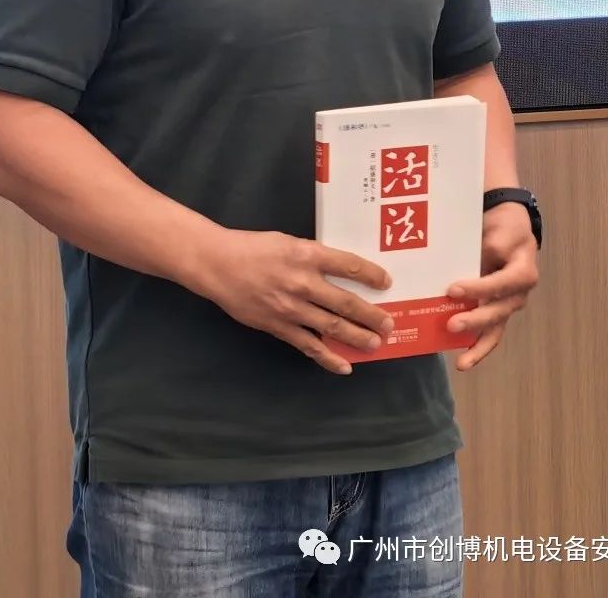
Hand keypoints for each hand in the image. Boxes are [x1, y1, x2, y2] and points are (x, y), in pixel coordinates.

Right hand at [190, 228, 394, 374]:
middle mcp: (303, 282)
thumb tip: (337, 272)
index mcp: (306, 254)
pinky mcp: (279, 326)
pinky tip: (344, 365)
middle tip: (389, 325)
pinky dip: (328, 357)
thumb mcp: (287, 242)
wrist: (218, 265)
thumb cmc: (253, 248)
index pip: (348, 264)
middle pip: (346, 302)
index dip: (371, 275)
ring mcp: (291, 308)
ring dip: (357, 337)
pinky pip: (309, 345)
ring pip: (332, 327)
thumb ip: (311, 257)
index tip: (386, 282)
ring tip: (375, 344)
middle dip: (371, 315)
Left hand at [445, 203, 538, 371]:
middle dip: (475, 321)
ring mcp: (507, 305)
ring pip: (495, 330)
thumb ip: (486, 251)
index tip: (453, 290)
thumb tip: (465, 271)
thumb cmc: (505, 229)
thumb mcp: (498, 233)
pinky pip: (489, 331)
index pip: (501, 284)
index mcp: (523, 274)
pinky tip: (461, 359)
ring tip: (462, 363)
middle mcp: (518, 294)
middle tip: (451, 325)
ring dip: (477, 345)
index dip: (478, 289)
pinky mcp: (495, 309)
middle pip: (498, 312)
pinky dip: (476, 345)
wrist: (511, 227)